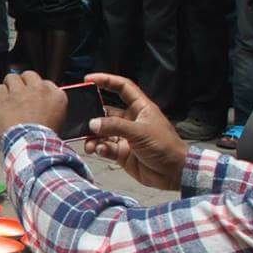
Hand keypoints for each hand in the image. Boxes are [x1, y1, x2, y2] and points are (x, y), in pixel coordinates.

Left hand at [0, 72, 69, 143]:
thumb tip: (43, 104)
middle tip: (20, 93)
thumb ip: (50, 107)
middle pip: (29, 75)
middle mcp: (38, 90)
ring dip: (10, 86)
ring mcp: (19, 92)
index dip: (37, 89)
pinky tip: (1, 105)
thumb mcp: (58, 121)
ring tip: (9, 97)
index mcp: (56, 95)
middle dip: (24, 82)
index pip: (45, 83)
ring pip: (12, 78)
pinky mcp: (3, 98)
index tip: (34, 96)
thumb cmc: (43, 139)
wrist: (30, 145)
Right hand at [82, 71, 188, 189]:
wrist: (173, 173)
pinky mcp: (121, 153)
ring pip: (102, 132)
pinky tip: (99, 151)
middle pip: (106, 112)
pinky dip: (99, 148)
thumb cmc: (164, 146)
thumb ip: (114, 126)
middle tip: (79, 118)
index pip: (122, 88)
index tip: (88, 79)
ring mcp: (125, 137)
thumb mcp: (140, 132)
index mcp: (140, 108)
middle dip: (92, 115)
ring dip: (93, 137)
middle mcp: (131, 120)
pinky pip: (105, 147)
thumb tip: (92, 124)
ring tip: (89, 144)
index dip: (106, 81)